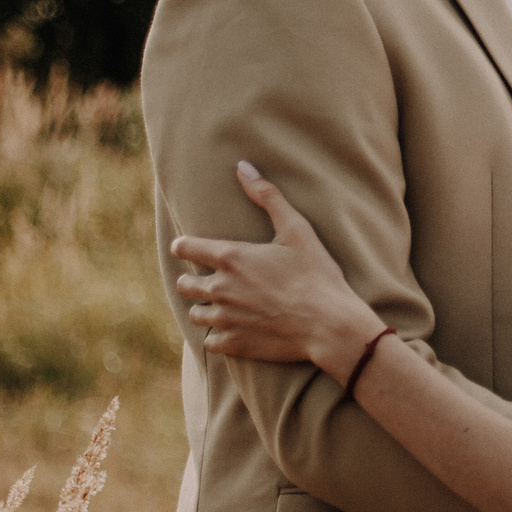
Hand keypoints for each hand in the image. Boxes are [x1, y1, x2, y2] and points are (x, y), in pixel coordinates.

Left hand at [171, 162, 384, 377]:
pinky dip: (217, 336)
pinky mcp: (234, 344)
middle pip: (185, 285)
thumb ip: (267, 196)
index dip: (183, 246)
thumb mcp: (297, 229)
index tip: (185, 247)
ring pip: (196, 314)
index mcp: (231, 258)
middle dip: (191, 280)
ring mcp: (225, 319)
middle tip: (206, 280)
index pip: (187, 248)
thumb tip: (243, 166)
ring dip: (204, 308)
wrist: (328, 322)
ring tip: (219, 307)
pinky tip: (231, 330)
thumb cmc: (316, 273)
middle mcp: (220, 288)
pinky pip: (210, 342)